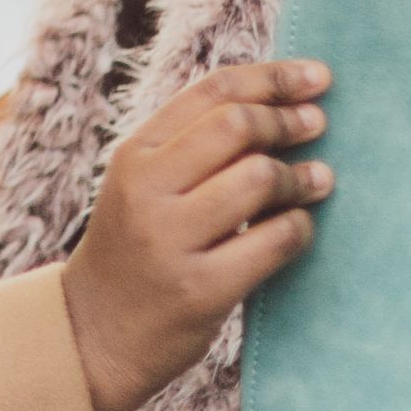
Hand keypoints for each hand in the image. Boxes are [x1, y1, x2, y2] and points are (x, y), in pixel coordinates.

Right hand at [60, 61, 332, 410]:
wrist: (92, 333)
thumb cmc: (135, 249)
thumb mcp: (142, 186)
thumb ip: (192, 146)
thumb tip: (279, 103)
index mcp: (133, 154)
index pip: (210, 92)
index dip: (272, 78)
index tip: (317, 77)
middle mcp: (145, 190)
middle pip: (236, 126)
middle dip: (289, 121)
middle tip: (318, 126)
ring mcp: (170, 239)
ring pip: (257, 179)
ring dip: (300, 177)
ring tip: (318, 179)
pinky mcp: (200, 289)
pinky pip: (272, 241)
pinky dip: (299, 228)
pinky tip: (300, 227)